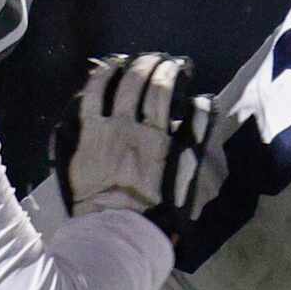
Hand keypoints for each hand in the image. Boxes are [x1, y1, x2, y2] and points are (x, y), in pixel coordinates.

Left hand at [54, 53, 219, 241]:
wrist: (117, 230)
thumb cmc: (158, 212)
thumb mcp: (189, 182)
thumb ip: (196, 146)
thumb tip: (202, 111)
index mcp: (164, 140)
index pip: (168, 93)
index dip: (173, 73)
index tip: (179, 67)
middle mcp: (136, 127)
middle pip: (146, 83)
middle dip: (155, 65)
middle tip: (160, 60)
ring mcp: (110, 128)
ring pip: (120, 84)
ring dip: (131, 66)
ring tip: (136, 59)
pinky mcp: (88, 134)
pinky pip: (91, 96)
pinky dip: (99, 78)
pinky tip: (106, 68)